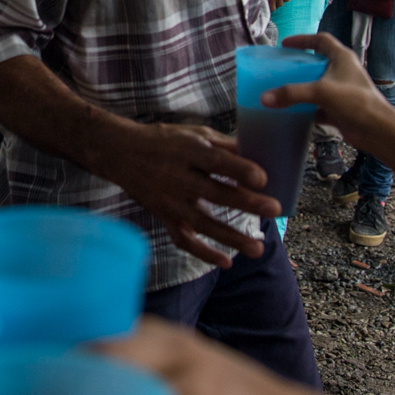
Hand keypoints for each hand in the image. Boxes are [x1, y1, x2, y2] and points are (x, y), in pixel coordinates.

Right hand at [86, 123, 277, 268]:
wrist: (120, 152)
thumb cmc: (163, 140)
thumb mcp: (193, 132)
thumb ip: (224, 144)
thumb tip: (259, 152)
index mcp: (189, 151)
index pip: (217, 161)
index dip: (239, 169)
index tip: (262, 179)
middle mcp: (179, 177)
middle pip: (215, 193)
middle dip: (246, 203)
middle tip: (274, 210)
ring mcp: (170, 200)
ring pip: (203, 222)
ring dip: (231, 237)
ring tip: (257, 248)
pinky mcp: (163, 216)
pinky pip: (183, 239)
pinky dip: (203, 252)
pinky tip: (226, 262)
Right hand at [268, 34, 394, 152]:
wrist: (378, 132)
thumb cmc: (355, 103)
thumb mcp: (322, 92)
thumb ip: (293, 93)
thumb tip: (264, 98)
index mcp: (342, 58)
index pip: (321, 40)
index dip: (303, 39)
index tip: (285, 44)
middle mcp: (343, 72)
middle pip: (319, 62)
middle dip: (301, 64)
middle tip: (281, 67)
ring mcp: (342, 91)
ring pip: (319, 85)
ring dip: (303, 87)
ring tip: (284, 89)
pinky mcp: (341, 109)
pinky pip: (320, 105)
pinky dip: (308, 108)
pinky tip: (294, 112)